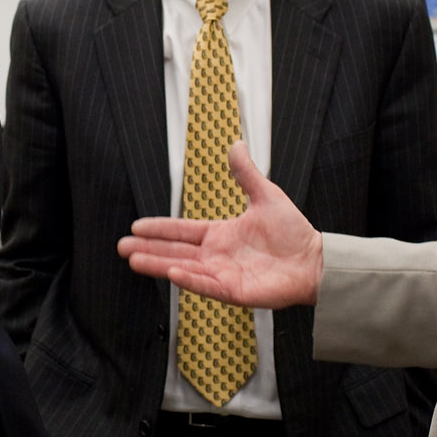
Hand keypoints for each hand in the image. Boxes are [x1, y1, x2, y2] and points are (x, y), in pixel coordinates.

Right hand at [117, 141, 322, 306]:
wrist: (314, 259)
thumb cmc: (293, 232)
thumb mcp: (266, 196)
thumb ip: (246, 173)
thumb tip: (235, 145)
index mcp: (220, 234)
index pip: (182, 231)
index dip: (159, 229)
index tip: (136, 226)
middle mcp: (216, 256)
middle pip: (174, 251)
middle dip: (147, 249)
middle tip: (122, 247)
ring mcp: (222, 275)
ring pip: (183, 269)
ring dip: (158, 264)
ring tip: (134, 260)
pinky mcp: (234, 291)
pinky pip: (206, 285)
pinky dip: (188, 280)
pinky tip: (171, 272)